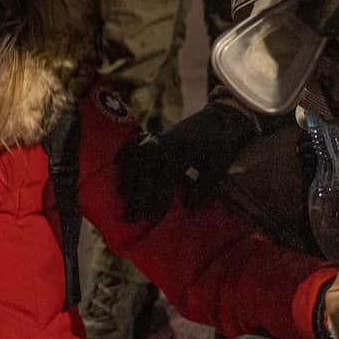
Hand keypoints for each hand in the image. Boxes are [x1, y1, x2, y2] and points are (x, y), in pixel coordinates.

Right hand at [117, 101, 257, 222]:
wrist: (215, 120)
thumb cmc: (218, 148)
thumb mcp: (220, 167)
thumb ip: (205, 187)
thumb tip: (187, 204)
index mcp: (184, 150)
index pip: (167, 177)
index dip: (159, 199)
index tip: (153, 218)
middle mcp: (166, 142)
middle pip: (147, 169)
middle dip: (139, 194)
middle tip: (132, 216)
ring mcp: (155, 136)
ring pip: (136, 159)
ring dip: (128, 180)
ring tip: (124, 200)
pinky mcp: (149, 135)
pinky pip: (130, 146)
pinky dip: (123, 158)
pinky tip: (118, 172)